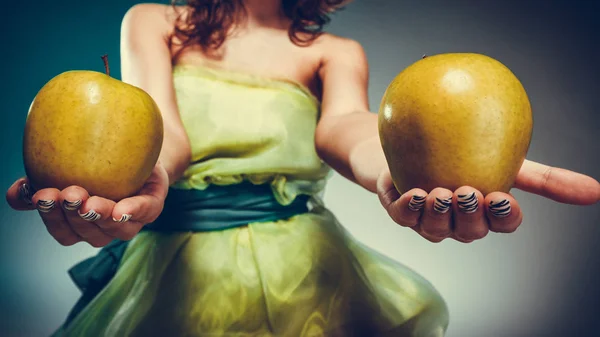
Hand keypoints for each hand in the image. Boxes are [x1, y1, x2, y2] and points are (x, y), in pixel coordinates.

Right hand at [5, 161, 168, 246]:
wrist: (137, 150)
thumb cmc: (96, 164)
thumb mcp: (65, 169)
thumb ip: (39, 184)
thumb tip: (14, 195)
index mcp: (83, 225)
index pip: (64, 232)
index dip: (52, 218)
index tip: (42, 196)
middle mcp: (107, 229)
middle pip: (87, 232)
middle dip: (74, 215)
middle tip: (66, 194)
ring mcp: (132, 221)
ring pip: (115, 229)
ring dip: (100, 215)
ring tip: (88, 200)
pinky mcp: (153, 205)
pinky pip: (145, 211)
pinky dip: (133, 211)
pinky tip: (120, 209)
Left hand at [377, 159, 599, 242]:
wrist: (410, 139)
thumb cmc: (462, 153)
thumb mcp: (507, 158)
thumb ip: (543, 177)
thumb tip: (597, 192)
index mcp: (485, 212)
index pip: (502, 223)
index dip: (503, 217)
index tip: (500, 198)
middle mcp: (457, 221)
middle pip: (469, 231)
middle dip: (469, 217)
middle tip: (467, 193)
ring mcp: (427, 218)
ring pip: (435, 229)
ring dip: (438, 214)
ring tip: (439, 192)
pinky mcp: (399, 209)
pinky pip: (402, 217)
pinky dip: (407, 209)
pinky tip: (412, 193)